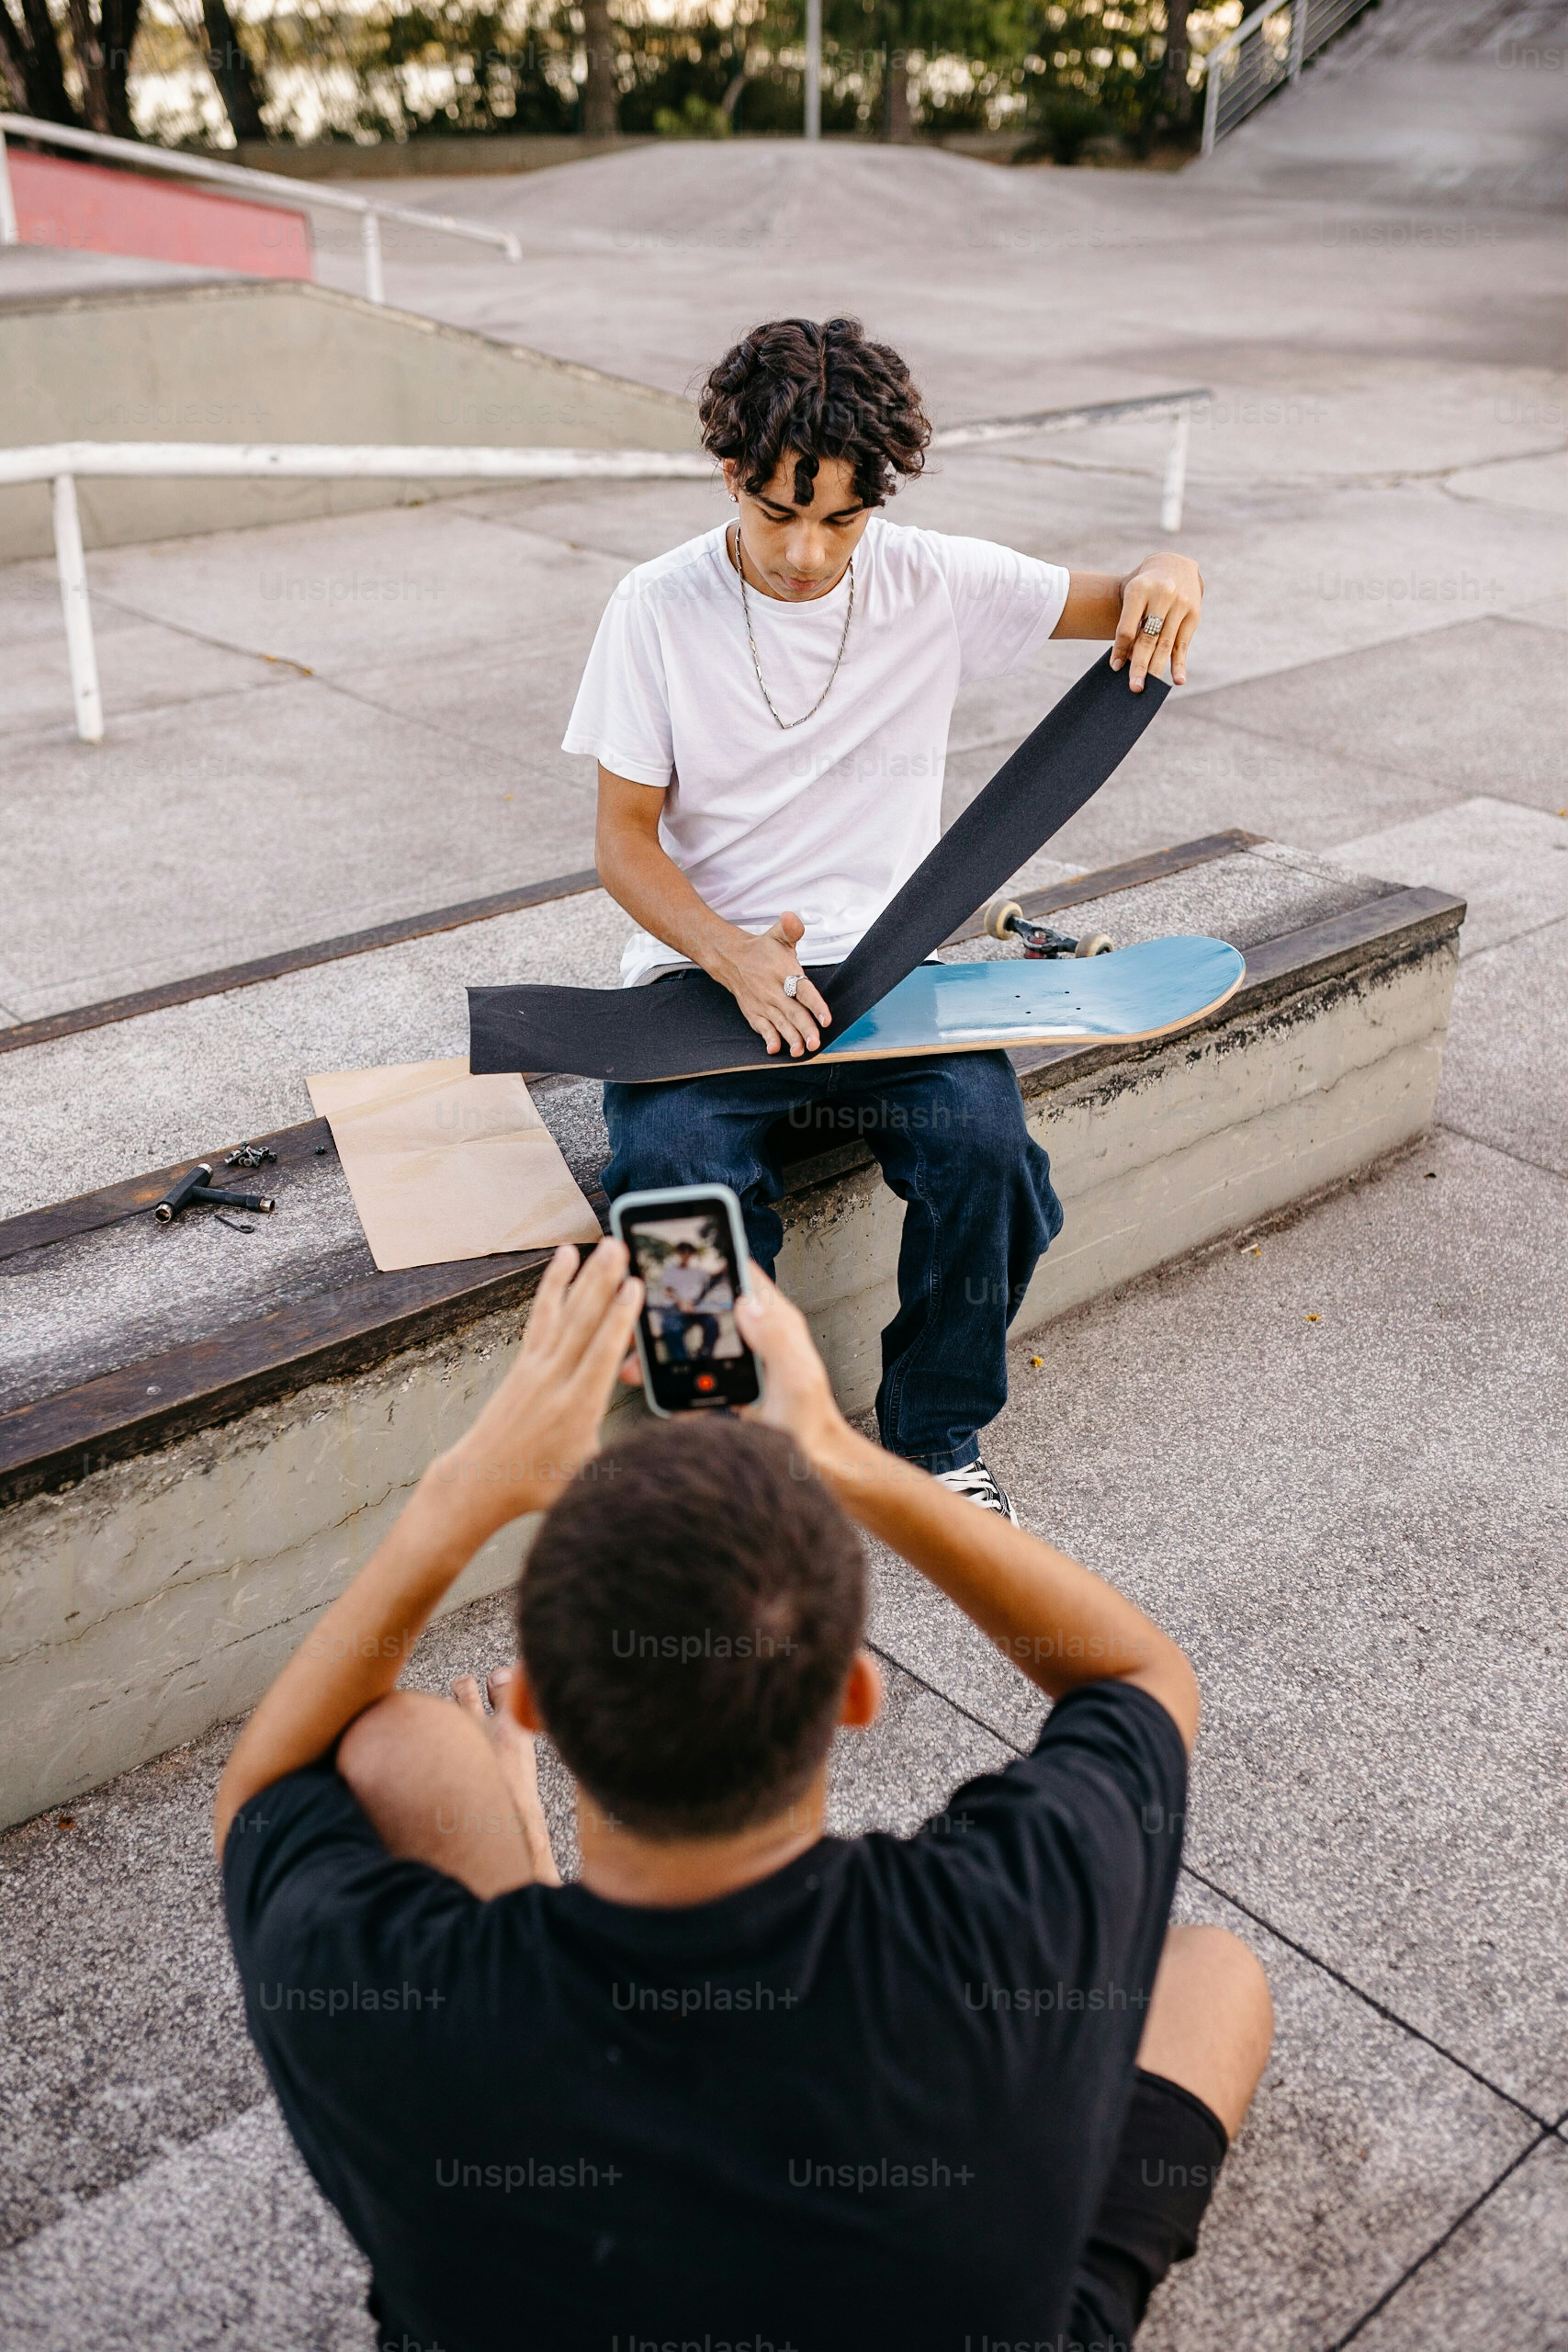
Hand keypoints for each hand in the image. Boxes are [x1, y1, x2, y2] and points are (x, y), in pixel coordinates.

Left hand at [436, 1240, 642, 1533]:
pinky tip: (564, 1258)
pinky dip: (553, 1285)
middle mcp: (555, 1380)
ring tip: (599, 1244)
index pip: (602, 1354)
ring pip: (564, 1313)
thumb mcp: (590, 1477)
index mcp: (578, 1407)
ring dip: (584, 1276)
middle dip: (603, 1283)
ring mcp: (536, 1367)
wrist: (481, 1479)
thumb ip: (626, 1457)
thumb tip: (668, 1453)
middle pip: (583, 1323)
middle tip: (620, 1247)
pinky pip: (542, 1316)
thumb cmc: (539, 1483)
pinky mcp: (525, 1361)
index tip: (634, 1287)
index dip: (620, 1320)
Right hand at [617, 1263, 848, 1464]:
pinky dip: (674, 1383)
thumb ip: (775, 1340)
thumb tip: (747, 1303)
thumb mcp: (795, 1378)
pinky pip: (694, 1375)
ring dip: (663, 1352)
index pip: (742, 1278)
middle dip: (670, 1314)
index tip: (675, 1262)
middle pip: (707, 1309)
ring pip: (694, 1342)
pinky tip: (661, 1394)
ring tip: (636, 1366)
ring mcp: (740, 1360)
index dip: (712, 1263)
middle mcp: (756, 1335)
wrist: (812, 1465)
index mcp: (775, 1323)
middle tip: (638, 1321)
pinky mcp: (728, 1384)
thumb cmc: (811, 1423)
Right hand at [711, 911, 832, 1057]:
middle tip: (816, 1043)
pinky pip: (762, 1028)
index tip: (826, 1019)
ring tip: (801, 1051)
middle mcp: (773, 990)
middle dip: (805, 1029)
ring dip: (791, 1039)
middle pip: (793, 1012)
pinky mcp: (754, 1013)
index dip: (815, 1004)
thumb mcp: (777, 935)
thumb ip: (790, 928)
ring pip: (780, 1024)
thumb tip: (792, 918)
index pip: (802, 990)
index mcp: (783, 971)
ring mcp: (763, 1004)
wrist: (731, 959)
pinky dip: (768, 1038)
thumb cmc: (763, 950)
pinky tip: (775, 1050)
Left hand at [1110, 553, 1202, 691]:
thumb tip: (1127, 660)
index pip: (1128, 626)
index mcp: (1139, 589)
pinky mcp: (1194, 614)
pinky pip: (1183, 643)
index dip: (1121, 648)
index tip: (1115, 667)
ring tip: (1148, 687)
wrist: (1174, 565)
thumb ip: (1129, 624)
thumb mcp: (1132, 596)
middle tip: (1134, 687)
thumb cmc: (1145, 587)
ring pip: (1165, 643)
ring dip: (1156, 668)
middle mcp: (1162, 595)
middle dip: (1140, 664)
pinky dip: (1179, 663)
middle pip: (1148, 637)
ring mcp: (1180, 604)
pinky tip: (1178, 680)